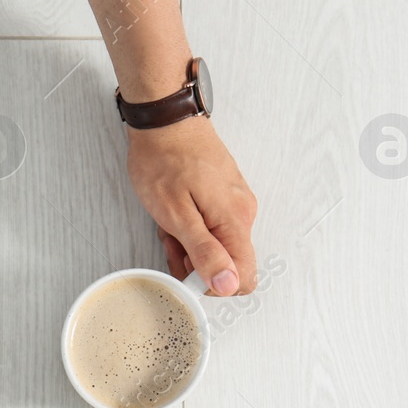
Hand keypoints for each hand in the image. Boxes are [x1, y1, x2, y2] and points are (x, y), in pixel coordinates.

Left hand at [124, 116, 257, 294]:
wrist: (164, 122)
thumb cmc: (164, 161)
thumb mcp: (177, 215)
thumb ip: (205, 253)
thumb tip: (228, 285)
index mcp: (235, 221)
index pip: (243, 277)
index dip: (213, 285)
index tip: (186, 272)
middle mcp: (243, 213)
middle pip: (227, 262)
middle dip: (194, 261)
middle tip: (170, 239)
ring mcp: (234, 203)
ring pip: (216, 244)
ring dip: (188, 242)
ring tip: (168, 221)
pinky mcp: (224, 196)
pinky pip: (211, 226)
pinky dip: (189, 227)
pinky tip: (174, 213)